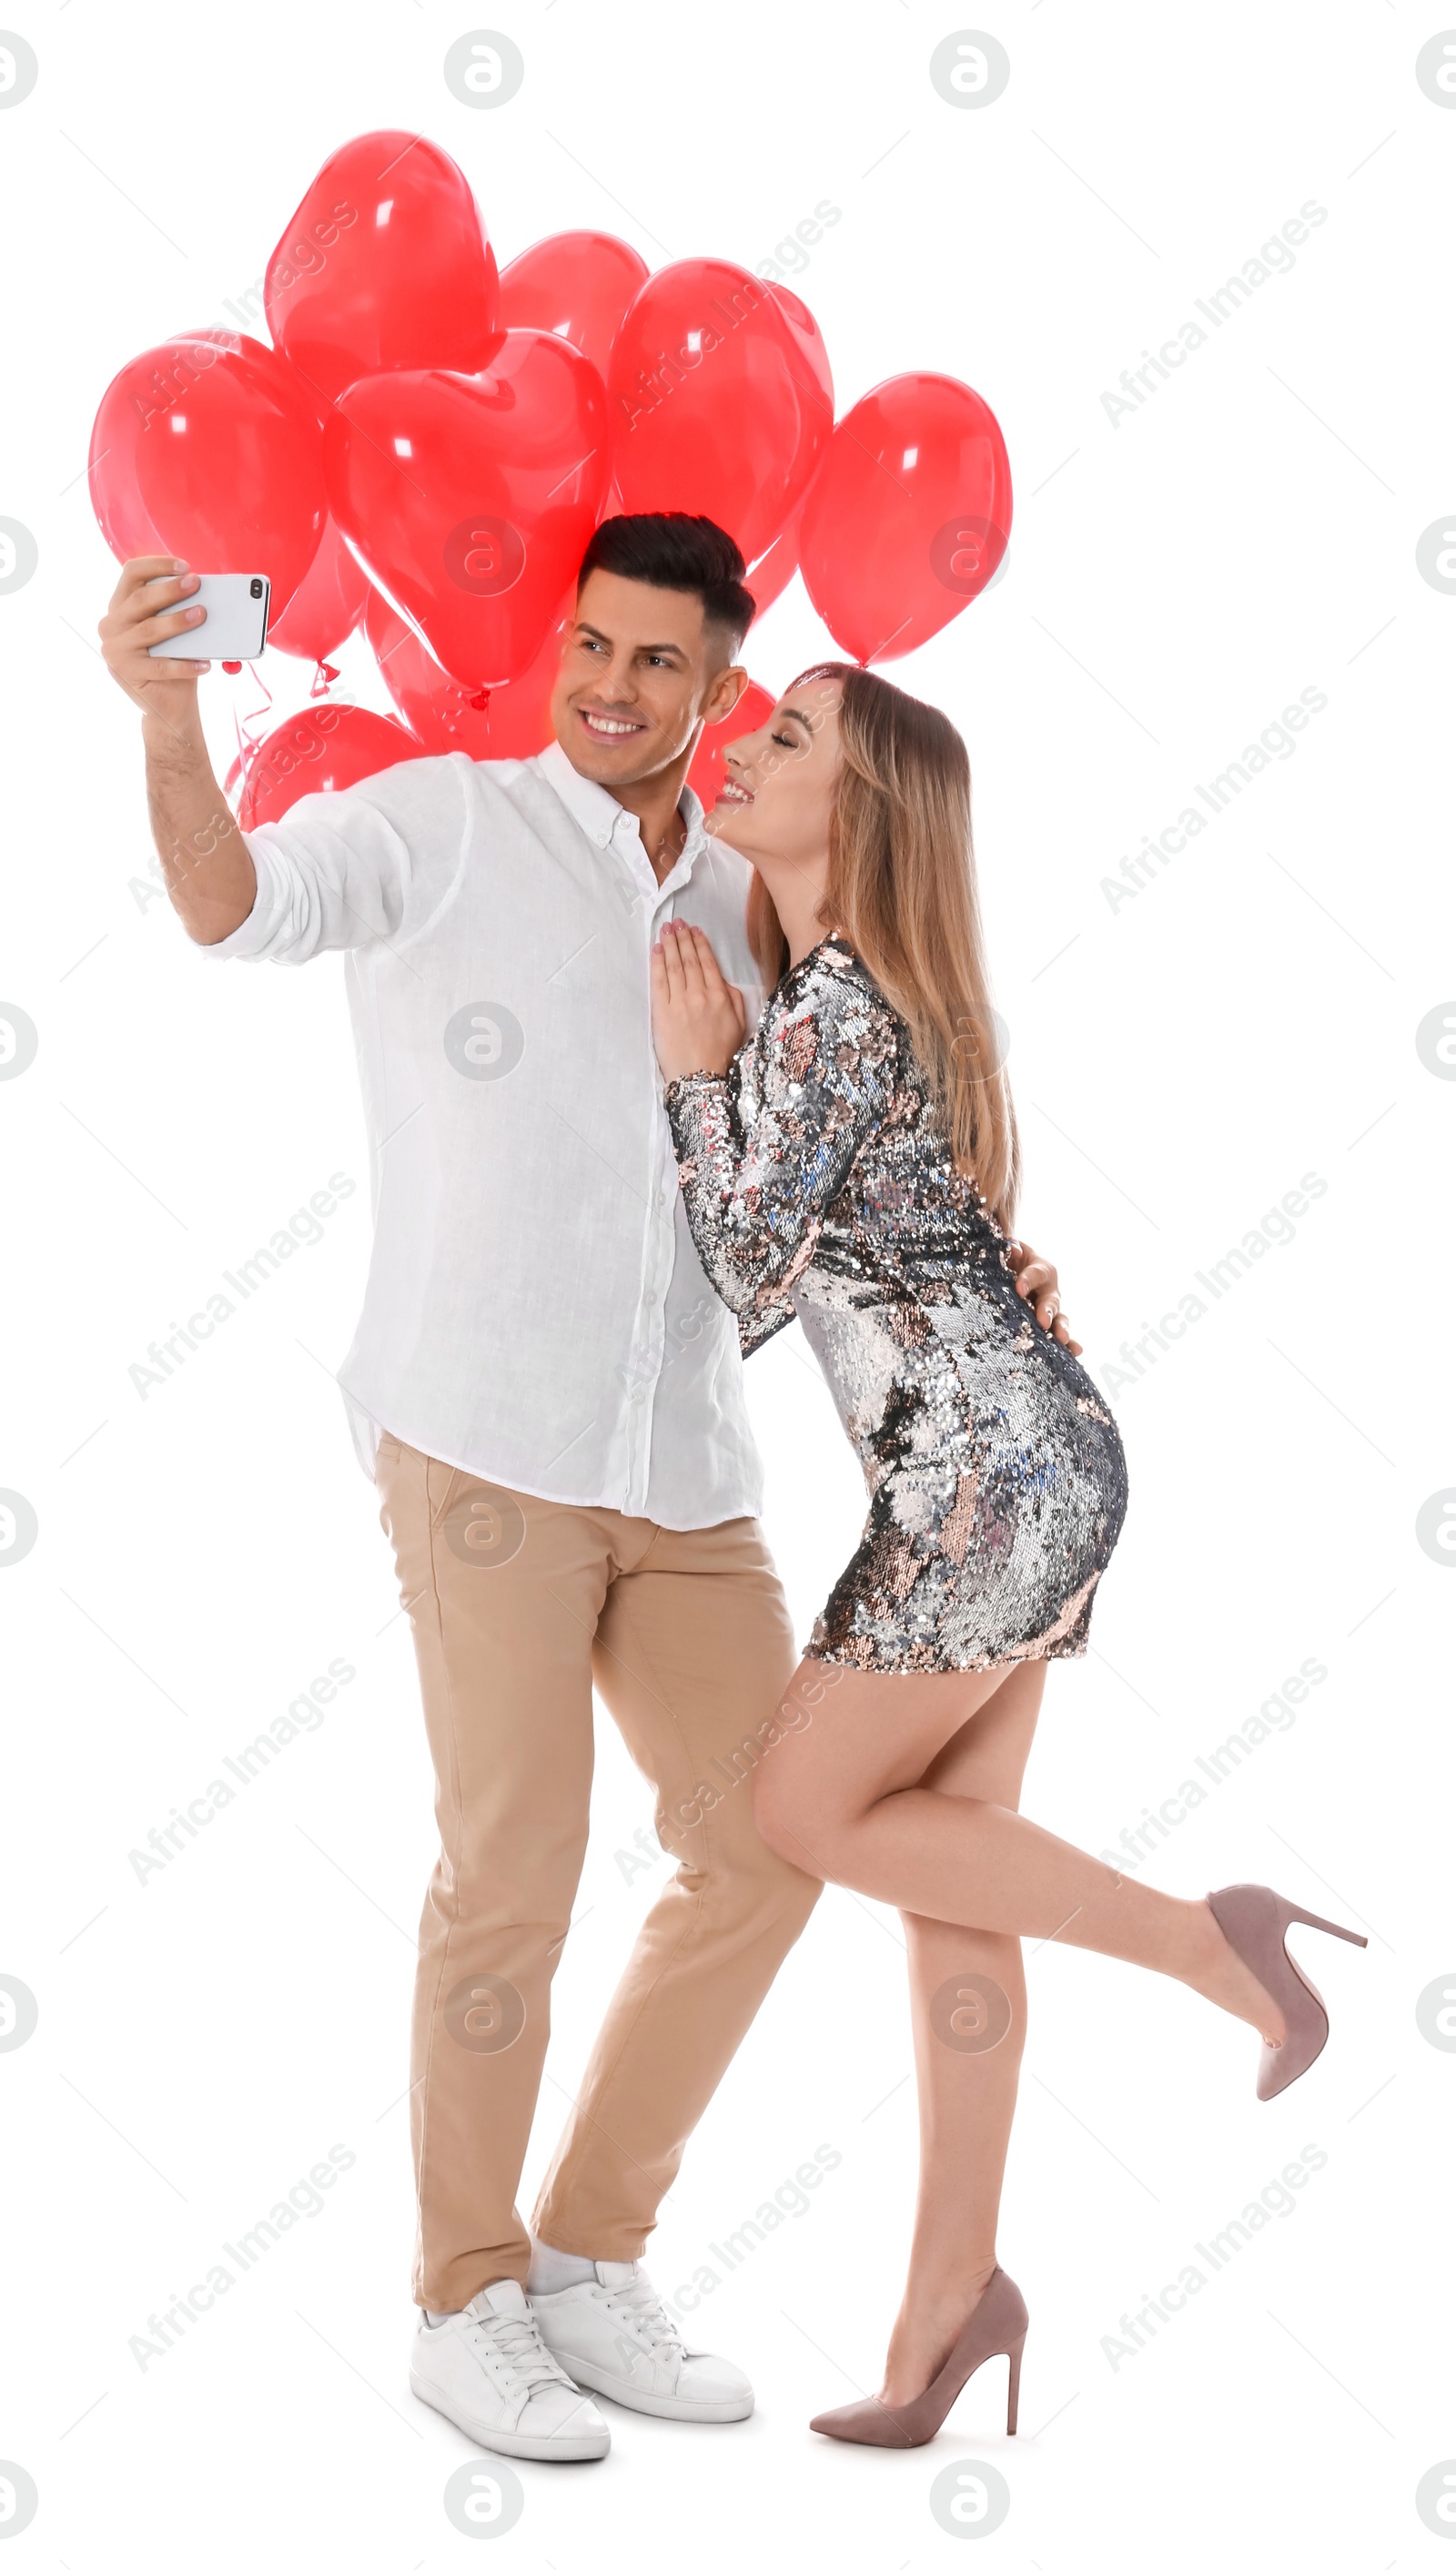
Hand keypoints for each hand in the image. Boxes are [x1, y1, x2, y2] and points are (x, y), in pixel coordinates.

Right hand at [98, 556, 210, 731]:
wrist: (167, 705)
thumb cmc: (172, 660)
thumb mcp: (170, 631)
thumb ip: (173, 609)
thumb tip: (198, 589)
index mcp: (120, 607)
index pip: (132, 573)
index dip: (157, 565)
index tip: (185, 566)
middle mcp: (111, 625)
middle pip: (141, 599)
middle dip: (171, 589)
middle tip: (196, 584)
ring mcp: (115, 650)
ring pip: (150, 629)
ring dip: (178, 621)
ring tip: (202, 615)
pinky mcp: (127, 673)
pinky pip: (160, 666)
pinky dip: (185, 665)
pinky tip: (205, 664)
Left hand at [651, 920, 746, 1081]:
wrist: (700, 1077)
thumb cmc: (722, 1054)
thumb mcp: (740, 1024)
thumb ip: (733, 998)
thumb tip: (722, 981)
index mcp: (721, 996)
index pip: (707, 962)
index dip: (700, 944)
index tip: (694, 930)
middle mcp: (699, 995)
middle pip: (689, 960)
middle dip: (683, 938)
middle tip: (677, 922)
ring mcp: (679, 1002)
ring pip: (674, 966)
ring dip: (670, 944)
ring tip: (666, 930)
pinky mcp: (662, 1012)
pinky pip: (659, 981)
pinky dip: (658, 963)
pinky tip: (657, 950)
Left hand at [1005, 1239, 1082, 1355]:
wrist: (1009, 1270)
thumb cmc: (1007, 1259)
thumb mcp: (1007, 1251)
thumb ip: (1009, 1248)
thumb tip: (1012, 1249)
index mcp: (1040, 1268)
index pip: (1037, 1273)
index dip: (1029, 1279)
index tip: (1019, 1288)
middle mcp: (1049, 1289)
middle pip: (1051, 1300)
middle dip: (1048, 1310)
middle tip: (1043, 1321)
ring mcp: (1050, 1308)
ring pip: (1059, 1319)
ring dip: (1061, 1329)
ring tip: (1064, 1339)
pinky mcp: (1048, 1324)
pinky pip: (1058, 1335)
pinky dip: (1067, 1344)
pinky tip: (1074, 1353)